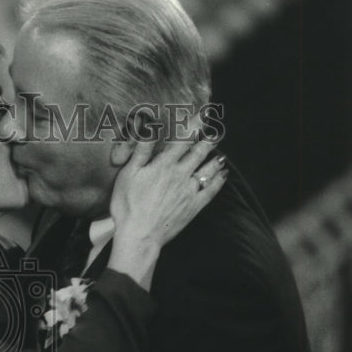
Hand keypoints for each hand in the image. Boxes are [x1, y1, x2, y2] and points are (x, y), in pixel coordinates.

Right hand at [108, 131, 226, 289]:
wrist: (140, 236)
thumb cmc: (128, 206)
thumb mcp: (128, 175)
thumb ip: (141, 151)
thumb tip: (148, 128)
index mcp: (164, 165)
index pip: (182, 140)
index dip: (194, 125)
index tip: (203, 114)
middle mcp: (181, 175)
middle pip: (198, 153)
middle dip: (207, 141)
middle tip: (215, 133)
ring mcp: (189, 191)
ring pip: (208, 170)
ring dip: (214, 159)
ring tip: (220, 153)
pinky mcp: (194, 207)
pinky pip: (211, 190)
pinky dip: (219, 180)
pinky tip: (223, 175)